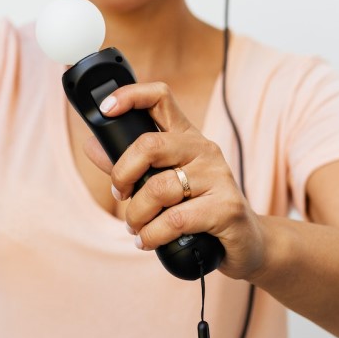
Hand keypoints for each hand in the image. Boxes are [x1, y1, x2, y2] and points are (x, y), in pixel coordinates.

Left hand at [83, 81, 267, 280]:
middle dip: (123, 174)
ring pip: (159, 189)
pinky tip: (149, 241)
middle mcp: (204, 149)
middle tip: (120, 195)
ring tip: (137, 228)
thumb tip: (91, 145)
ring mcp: (218, 176)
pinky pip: (174, 219)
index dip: (130, 96)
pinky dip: (152, 235)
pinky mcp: (226, 207)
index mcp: (186, 137)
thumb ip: (129, 166)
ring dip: (137, 215)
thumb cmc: (199, 208)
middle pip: (150, 144)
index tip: (106, 109)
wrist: (246, 241)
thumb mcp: (163, 182)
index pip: (160, 97)